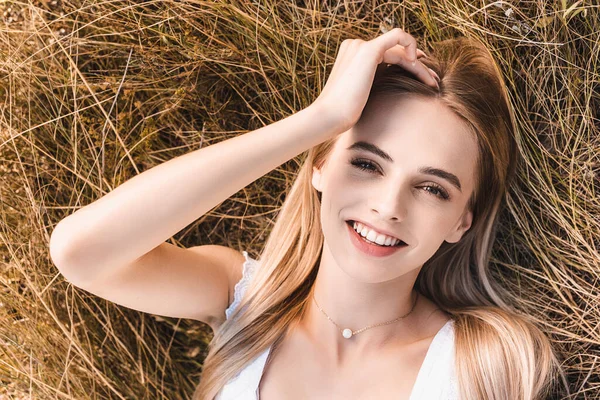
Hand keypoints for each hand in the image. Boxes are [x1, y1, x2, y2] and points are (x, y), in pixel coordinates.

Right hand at [312, 28, 439, 132]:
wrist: (329, 117)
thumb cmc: (342, 114)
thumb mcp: (362, 98)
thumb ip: (375, 86)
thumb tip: (396, 87)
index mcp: (352, 56)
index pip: (386, 54)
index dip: (407, 64)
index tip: (422, 78)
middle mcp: (355, 46)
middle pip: (395, 52)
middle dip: (417, 66)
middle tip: (433, 81)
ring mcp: (360, 46)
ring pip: (400, 49)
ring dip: (419, 66)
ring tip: (432, 83)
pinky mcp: (368, 50)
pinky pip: (398, 35)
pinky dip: (411, 43)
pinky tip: (417, 62)